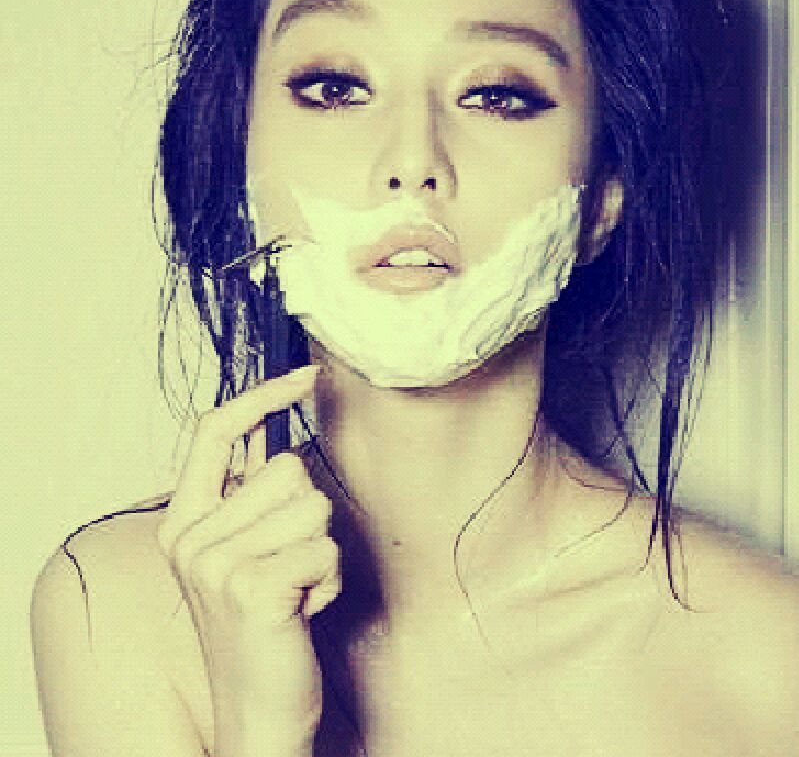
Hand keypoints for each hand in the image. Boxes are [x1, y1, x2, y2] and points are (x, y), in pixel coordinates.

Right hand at [156, 365, 339, 756]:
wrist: (255, 710)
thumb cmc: (260, 623)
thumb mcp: (241, 550)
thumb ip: (248, 491)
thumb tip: (271, 424)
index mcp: (182, 521)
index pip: (214, 431)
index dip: (262, 396)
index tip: (306, 376)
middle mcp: (191, 538)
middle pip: (286, 468)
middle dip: (306, 513)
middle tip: (287, 564)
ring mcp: (217, 564)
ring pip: (314, 505)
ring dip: (320, 548)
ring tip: (295, 587)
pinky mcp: (253, 588)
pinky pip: (325, 547)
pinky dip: (328, 579)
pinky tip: (304, 609)